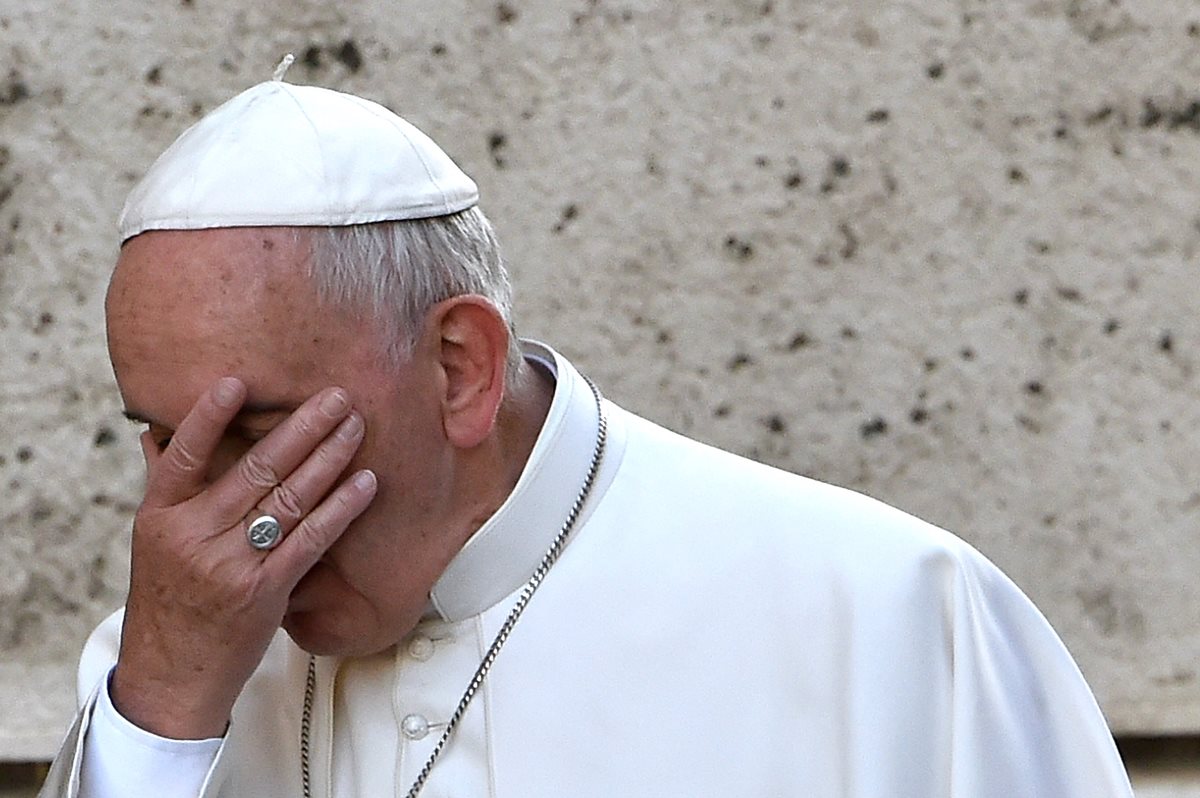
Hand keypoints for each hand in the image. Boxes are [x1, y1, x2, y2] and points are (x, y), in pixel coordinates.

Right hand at [110, 377, 377, 738]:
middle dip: (302, 428)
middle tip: (336, 394)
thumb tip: (158, 432)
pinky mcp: (264, 591)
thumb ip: (166, 487)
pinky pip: (311, 539)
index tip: (237, 381)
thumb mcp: (154, 542)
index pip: (183, 455)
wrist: (171, 676)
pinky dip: (341, 507)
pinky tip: (365, 482)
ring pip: (288, 498)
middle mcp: (193, 536)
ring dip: (329, 457)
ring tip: (357, 425)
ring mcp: (230, 565)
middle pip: (254, 469)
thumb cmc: (169, 602)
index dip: (208, 417)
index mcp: (161, 517)